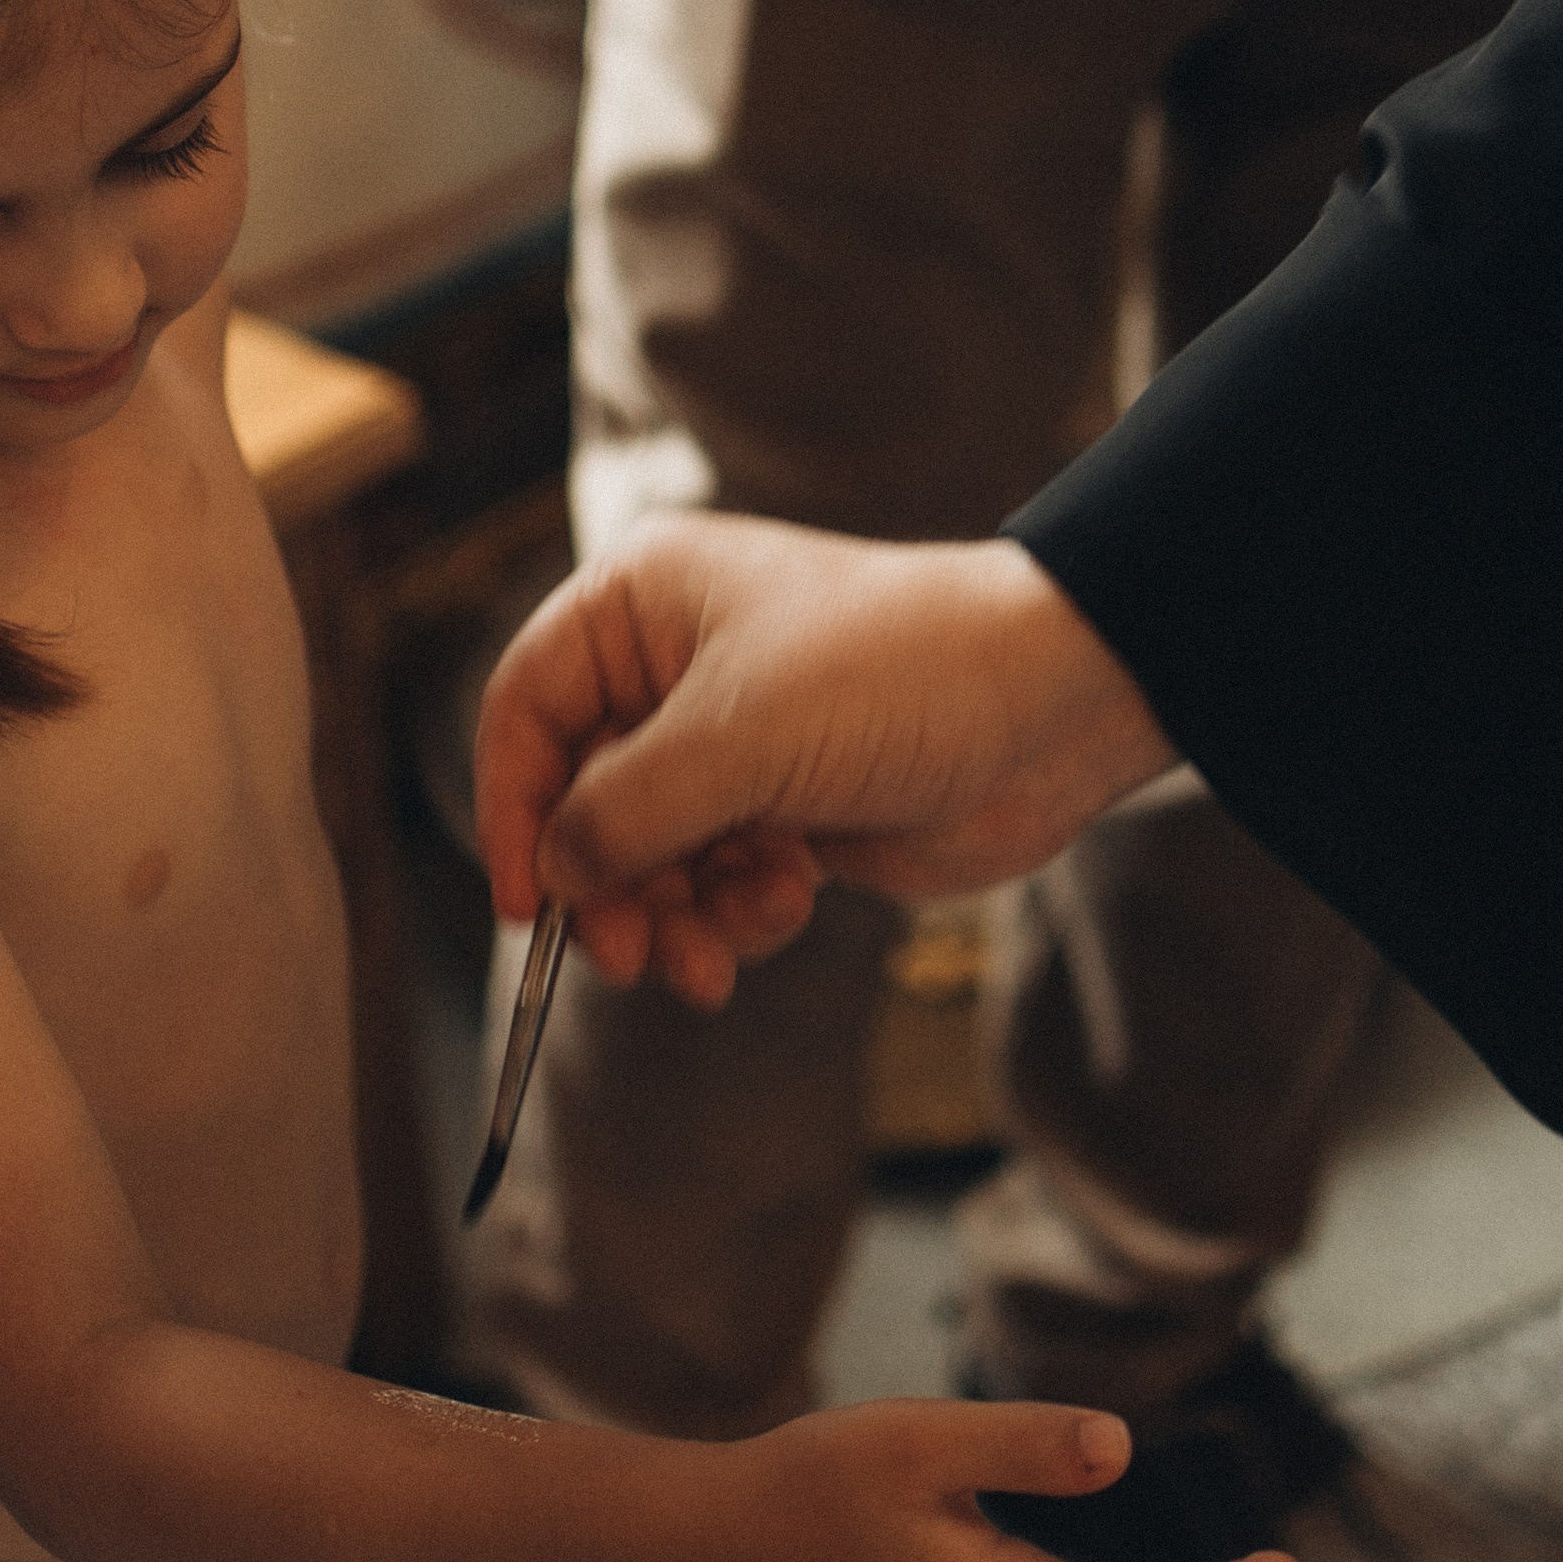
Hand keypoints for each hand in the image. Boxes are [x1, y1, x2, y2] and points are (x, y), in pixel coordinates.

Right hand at [473, 516, 1170, 1000]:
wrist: (1048, 710)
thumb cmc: (893, 675)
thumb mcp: (736, 738)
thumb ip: (622, 811)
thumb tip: (551, 877)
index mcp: (640, 604)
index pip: (527, 710)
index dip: (514, 810)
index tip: (529, 907)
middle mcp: (672, 669)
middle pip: (583, 801)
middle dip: (612, 887)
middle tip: (637, 958)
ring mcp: (732, 744)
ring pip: (648, 857)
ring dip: (677, 916)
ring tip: (720, 956)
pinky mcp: (784, 808)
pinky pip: (713, 882)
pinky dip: (737, 912)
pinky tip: (792, 905)